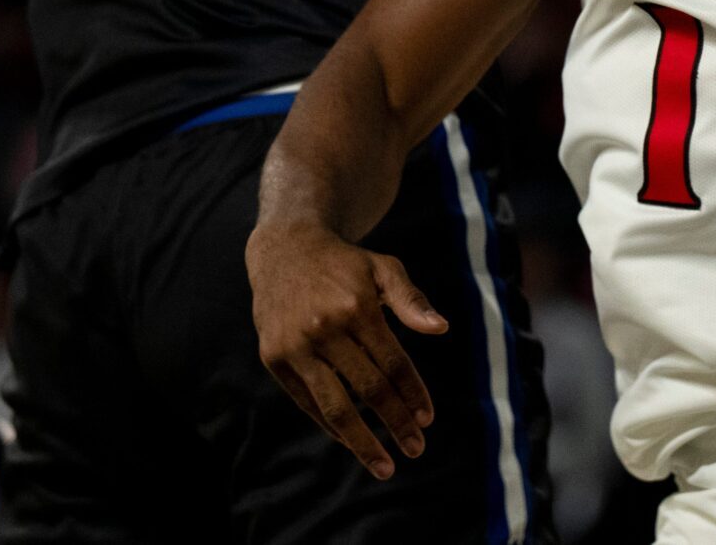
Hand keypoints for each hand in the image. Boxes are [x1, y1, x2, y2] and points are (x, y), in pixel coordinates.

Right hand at [247, 219, 446, 478]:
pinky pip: (307, 402)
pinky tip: (351, 441)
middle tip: (417, 449)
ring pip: (335, 406)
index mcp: (357, 306)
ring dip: (363, 442)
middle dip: (396, 423)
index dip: (413, 395)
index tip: (428, 421)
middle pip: (369, 389)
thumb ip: (411, 300)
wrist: (284, 250)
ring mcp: (296, 345)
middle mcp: (324, 328)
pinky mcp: (274, 357)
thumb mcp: (383, 268)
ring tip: (386, 466)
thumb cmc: (344, 264)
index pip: (394, 364)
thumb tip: (441, 329)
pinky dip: (330, 426)